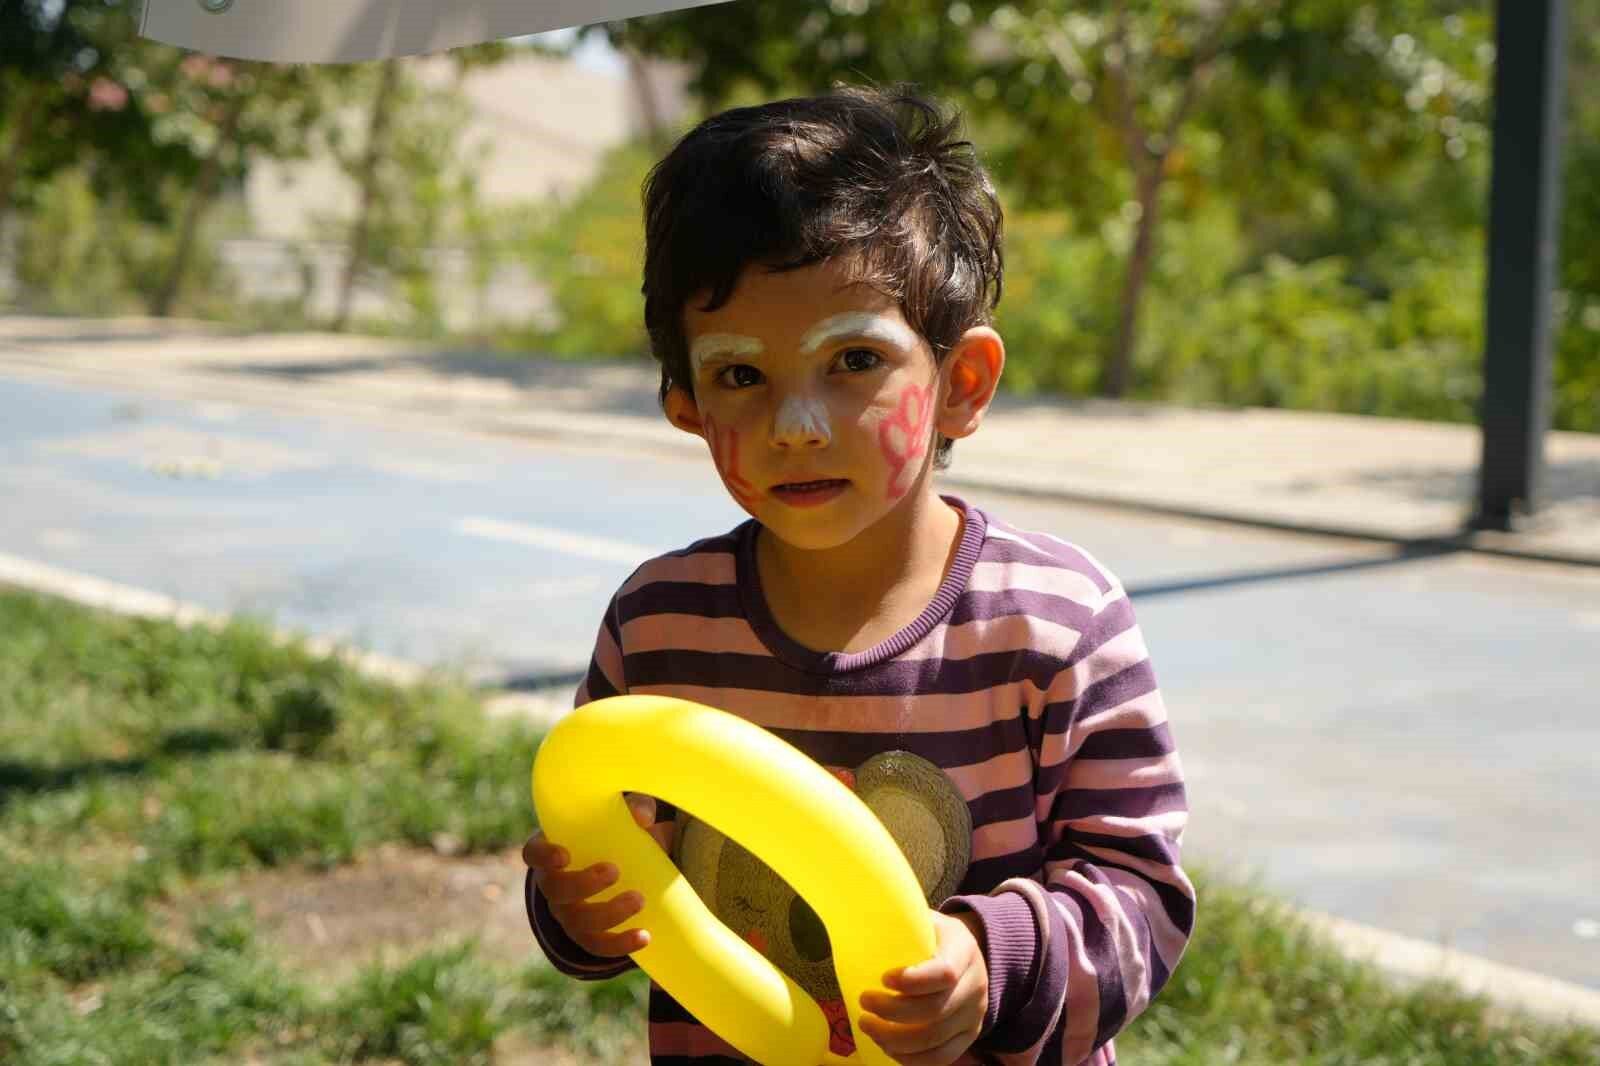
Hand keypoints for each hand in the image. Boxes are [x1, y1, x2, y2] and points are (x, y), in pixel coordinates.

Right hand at [523, 793, 674, 956]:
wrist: (620, 869)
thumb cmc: (613, 834)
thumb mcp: (622, 816)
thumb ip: (635, 807)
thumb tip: (643, 818)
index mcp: (553, 852)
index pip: (534, 854)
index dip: (543, 856)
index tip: (564, 855)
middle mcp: (553, 886)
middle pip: (556, 891)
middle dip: (583, 884)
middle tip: (614, 871)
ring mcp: (568, 914)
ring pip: (577, 922)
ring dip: (608, 914)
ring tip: (639, 900)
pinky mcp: (587, 936)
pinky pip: (597, 946)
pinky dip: (620, 944)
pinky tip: (644, 936)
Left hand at [856, 909, 988, 1065]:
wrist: (969, 952)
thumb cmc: (934, 935)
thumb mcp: (924, 918)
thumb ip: (899, 921)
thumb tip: (853, 918)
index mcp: (963, 950)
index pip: (943, 973)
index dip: (912, 981)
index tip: (883, 978)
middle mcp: (975, 984)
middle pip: (935, 1011)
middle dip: (892, 1012)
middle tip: (864, 1003)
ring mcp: (975, 1014)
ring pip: (935, 1039)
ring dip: (895, 1039)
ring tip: (868, 1026)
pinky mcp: (969, 1035)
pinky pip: (942, 1058)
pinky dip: (911, 1059)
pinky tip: (887, 1047)